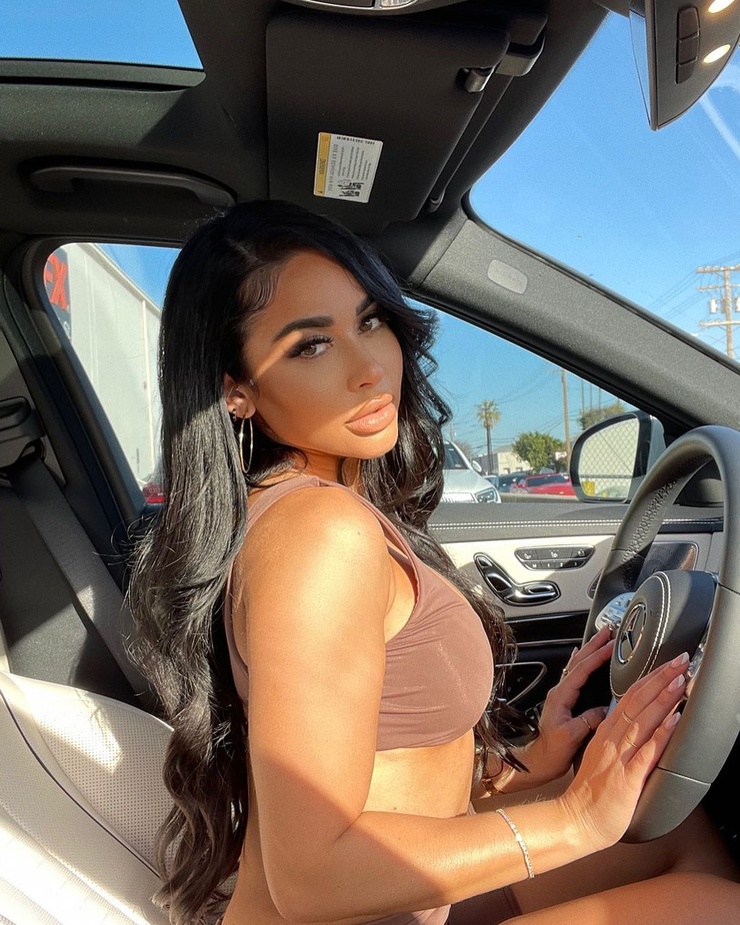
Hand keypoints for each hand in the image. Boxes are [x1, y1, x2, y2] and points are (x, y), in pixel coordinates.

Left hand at [497, 627, 612, 792]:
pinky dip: (584, 662)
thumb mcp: (571, 737)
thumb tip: (605, 709)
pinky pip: (576, 675)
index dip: (597, 656)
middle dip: (594, 644)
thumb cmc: (551, 752)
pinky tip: (586, 657)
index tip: (611, 645)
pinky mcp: (565, 701)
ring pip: (578, 666)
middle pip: (578, 661)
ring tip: (603, 639)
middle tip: (608, 631)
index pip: (581, 669)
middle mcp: (560, 692)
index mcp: (560, 696)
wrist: (538, 761)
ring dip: (591, 651)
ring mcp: (562, 695)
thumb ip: (587, 720)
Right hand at [558, 651, 686, 852]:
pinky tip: (673, 720)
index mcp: (606, 733)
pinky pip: (646, 750)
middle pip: (637, 701)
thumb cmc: (591, 794)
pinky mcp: (627, 777)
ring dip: (663, 698)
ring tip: (680, 681)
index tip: (666, 665)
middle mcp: (611, 739)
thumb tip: (637, 727)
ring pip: (643, 719)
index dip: (649, 678)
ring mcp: (618, 756)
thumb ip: (618, 740)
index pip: (629, 697)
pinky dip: (660, 733)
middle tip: (679, 661)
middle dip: (660, 678)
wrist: (576, 820)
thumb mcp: (603, 757)